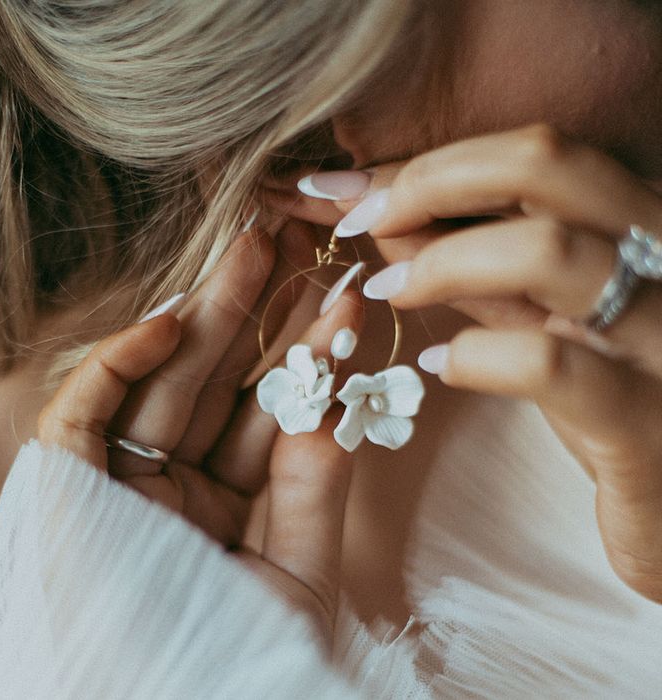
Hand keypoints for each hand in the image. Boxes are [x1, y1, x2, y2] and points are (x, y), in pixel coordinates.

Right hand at [38, 223, 362, 641]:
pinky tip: (169, 320)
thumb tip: (335, 402)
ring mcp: (119, 484)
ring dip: (203, 317)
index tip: (343, 303)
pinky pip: (81, 415)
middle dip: (255, 314)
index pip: (268, 416)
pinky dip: (116, 366)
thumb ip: (315, 488)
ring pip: (161, 383)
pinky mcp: (64, 491)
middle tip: (293, 247)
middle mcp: (171, 485)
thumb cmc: (244, 663)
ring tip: (254, 252)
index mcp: (223, 507)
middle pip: (217, 383)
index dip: (306, 359)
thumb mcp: (299, 572)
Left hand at [292, 124, 661, 602]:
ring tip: (392, 290)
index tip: (352, 192)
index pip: (533, 154)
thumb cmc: (610, 399)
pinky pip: (548, 364)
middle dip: (430, 181)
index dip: (429, 164)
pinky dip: (474, 355)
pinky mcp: (645, 420)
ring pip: (547, 251)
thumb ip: (476, 267)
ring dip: (442, 262)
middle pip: (545, 164)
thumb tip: (389, 218)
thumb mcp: (543, 318)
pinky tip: (441, 366)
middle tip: (364, 222)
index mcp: (638, 223)